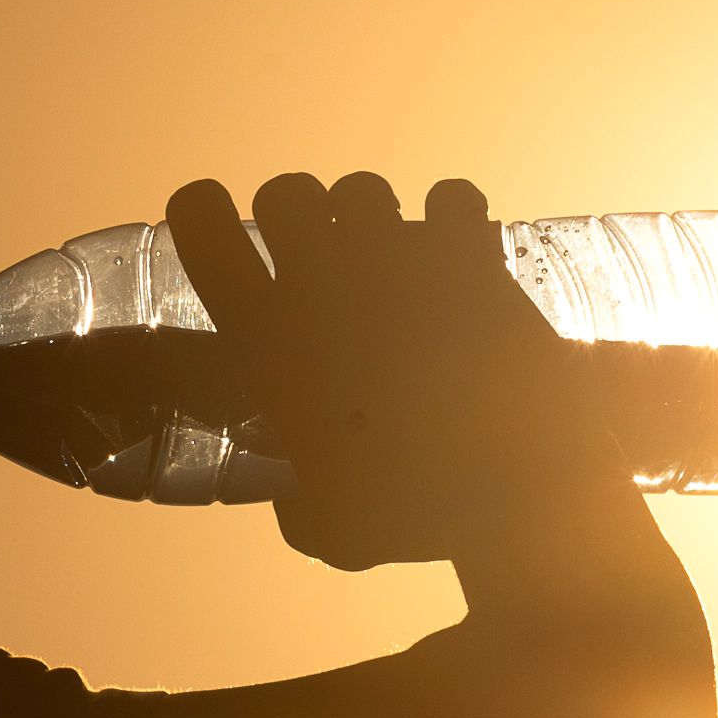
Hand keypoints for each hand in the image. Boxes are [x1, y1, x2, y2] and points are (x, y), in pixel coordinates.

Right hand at [166, 172, 588, 569]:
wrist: (516, 481)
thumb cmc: (411, 510)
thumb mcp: (333, 529)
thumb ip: (300, 506)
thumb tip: (298, 495)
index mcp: (268, 338)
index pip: (203, 228)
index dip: (201, 215)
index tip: (215, 226)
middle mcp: (321, 278)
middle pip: (284, 192)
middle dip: (296, 219)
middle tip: (321, 263)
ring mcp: (396, 255)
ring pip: (361, 188)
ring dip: (370, 219)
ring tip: (393, 262)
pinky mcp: (468, 251)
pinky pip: (450, 197)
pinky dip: (453, 219)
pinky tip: (460, 253)